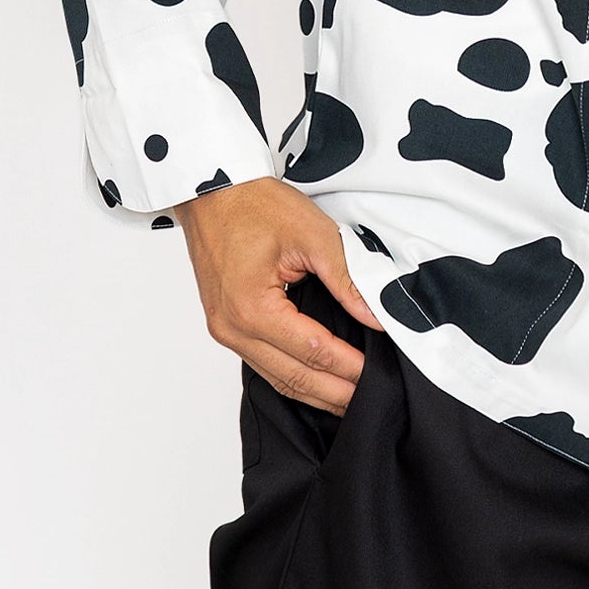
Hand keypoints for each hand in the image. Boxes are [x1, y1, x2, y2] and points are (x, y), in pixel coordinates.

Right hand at [172, 176, 382, 415]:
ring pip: (275, 377)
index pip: (312, 351)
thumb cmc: (255, 203)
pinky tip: (316, 378)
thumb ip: (348, 279)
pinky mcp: (225, 323)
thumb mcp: (313, 234)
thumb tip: (376, 315)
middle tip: (368, 400)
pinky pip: (262, 362)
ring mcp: (224, 330)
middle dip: (333, 392)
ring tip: (347, 398)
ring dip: (313, 390)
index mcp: (252, 309)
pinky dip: (292, 374)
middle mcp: (232, 328)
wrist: (211, 188)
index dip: (348, 366)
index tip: (376, 374)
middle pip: (292, 377)